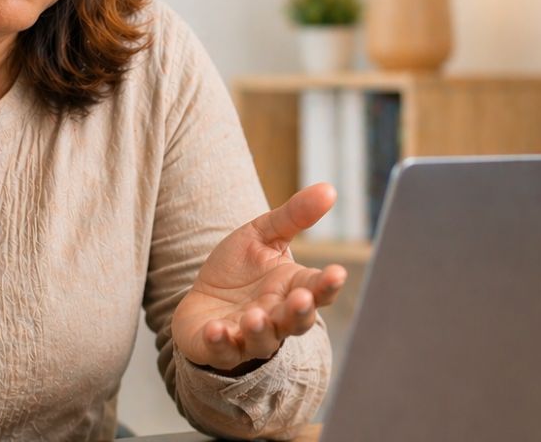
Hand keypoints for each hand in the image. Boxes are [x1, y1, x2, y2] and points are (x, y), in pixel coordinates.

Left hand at [171, 183, 346, 372]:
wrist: (203, 298)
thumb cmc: (240, 268)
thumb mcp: (264, 235)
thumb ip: (294, 216)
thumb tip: (330, 189)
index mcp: (292, 288)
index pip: (317, 289)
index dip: (328, 283)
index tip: (337, 273)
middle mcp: (276, 317)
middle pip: (295, 321)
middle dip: (300, 312)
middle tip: (302, 299)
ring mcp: (248, 336)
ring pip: (262, 340)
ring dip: (260, 330)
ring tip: (254, 316)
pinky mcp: (219, 347)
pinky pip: (222, 351)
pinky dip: (220, 343)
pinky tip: (216, 330)